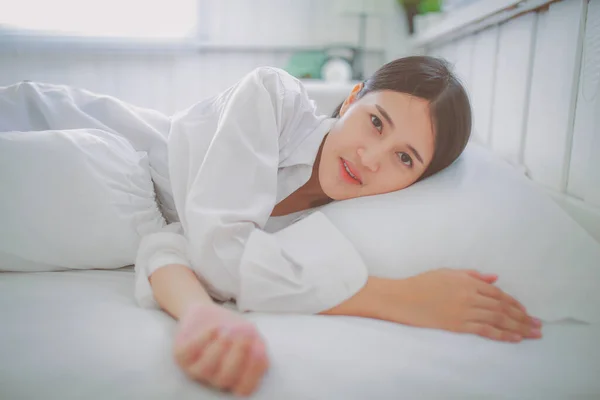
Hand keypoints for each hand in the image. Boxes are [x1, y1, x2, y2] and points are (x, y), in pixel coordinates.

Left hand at [173, 303, 268, 395]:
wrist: (208, 314)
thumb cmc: (234, 329)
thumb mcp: (251, 336)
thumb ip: (257, 346)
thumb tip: (258, 352)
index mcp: (235, 378)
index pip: (245, 389)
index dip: (252, 371)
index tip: (258, 347)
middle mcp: (215, 379)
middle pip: (225, 378)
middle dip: (237, 355)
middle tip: (243, 333)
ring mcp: (196, 370)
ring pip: (205, 369)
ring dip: (219, 348)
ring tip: (227, 330)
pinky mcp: (181, 356)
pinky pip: (190, 352)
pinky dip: (203, 339)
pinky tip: (214, 328)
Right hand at [392, 268, 541, 341]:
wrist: (404, 298)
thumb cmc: (423, 283)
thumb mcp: (449, 273)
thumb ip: (473, 275)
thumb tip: (495, 279)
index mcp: (468, 282)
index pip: (498, 294)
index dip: (515, 303)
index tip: (526, 311)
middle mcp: (470, 296)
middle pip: (503, 307)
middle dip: (523, 317)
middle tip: (538, 325)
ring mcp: (465, 311)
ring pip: (498, 319)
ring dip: (518, 327)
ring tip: (532, 333)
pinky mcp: (458, 325)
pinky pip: (485, 330)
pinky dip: (502, 334)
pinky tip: (514, 338)